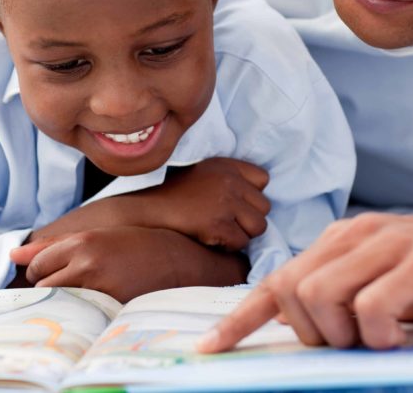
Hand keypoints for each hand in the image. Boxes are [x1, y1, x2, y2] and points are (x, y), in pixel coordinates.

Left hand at [10, 226, 248, 302]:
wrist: (177, 262)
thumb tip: (13, 255)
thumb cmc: (135, 245)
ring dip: (63, 302)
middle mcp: (87, 264)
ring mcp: (99, 288)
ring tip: (83, 294)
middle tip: (72, 285)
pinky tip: (94, 307)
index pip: (38, 263)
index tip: (55, 272)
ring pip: (58, 302)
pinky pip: (79, 317)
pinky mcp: (110, 308)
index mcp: (83, 242)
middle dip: (50, 287)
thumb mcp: (97, 235)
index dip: (42, 270)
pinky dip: (81, 314)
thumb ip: (53, 245)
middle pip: (43, 286)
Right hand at [130, 158, 270, 249]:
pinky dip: (229, 246)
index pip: (263, 179)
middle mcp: (230, 181)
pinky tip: (211, 238)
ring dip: (242, 233)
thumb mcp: (204, 171)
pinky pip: (241, 242)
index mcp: (227, 166)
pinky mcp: (218, 225)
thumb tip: (255, 199)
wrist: (148, 208)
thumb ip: (230, 178)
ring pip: (258, 227)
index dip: (252, 195)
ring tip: (221, 230)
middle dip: (249, 218)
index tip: (235, 202)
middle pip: (264, 207)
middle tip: (227, 221)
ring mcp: (225, 203)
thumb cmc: (174, 193)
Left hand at [197, 213, 412, 351]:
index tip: (210, 349)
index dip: (240, 318)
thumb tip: (306, 333)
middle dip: (307, 332)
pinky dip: (378, 334)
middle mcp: (357, 234)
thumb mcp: (390, 285)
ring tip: (378, 341)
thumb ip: (348, 298)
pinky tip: (401, 337)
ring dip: (340, 334)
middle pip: (290, 289)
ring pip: (319, 295)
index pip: (278, 279)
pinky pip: (370, 307)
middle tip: (349, 345)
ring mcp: (387, 244)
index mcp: (343, 240)